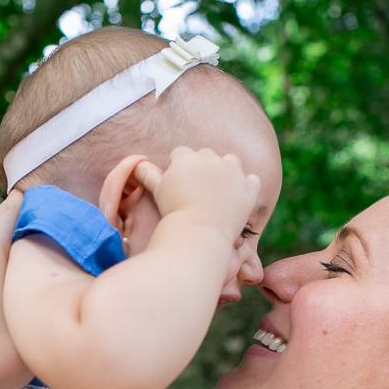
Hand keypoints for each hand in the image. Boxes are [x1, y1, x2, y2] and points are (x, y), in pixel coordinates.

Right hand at [134, 147, 260, 243]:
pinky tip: (237, 197)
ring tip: (218, 191)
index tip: (179, 185)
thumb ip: (148, 174)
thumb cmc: (173, 214)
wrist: (198, 234)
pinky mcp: (248, 189)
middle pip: (206, 155)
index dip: (178, 168)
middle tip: (198, 191)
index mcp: (187, 157)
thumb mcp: (158, 192)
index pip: (181, 153)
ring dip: (226, 171)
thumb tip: (136, 164)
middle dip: (202, 168)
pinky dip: (247, 186)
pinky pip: (252, 179)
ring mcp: (232, 172)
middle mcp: (211, 159)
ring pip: (231, 161)